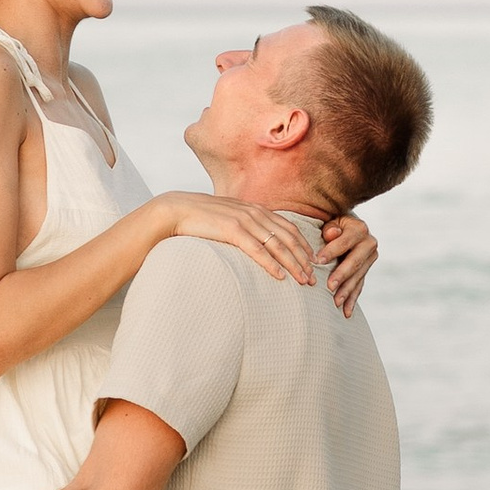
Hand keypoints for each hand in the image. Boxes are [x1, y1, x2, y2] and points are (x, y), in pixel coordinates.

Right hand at [163, 194, 316, 284]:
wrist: (176, 211)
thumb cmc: (200, 218)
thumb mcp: (229, 217)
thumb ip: (245, 225)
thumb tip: (256, 240)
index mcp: (255, 209)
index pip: (288, 227)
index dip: (304, 245)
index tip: (312, 261)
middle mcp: (254, 213)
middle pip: (288, 238)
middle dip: (304, 259)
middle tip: (314, 277)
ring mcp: (244, 221)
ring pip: (277, 245)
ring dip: (293, 264)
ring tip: (303, 280)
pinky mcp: (232, 231)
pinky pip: (257, 250)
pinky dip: (271, 264)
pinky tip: (280, 276)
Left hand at [319, 211, 377, 316]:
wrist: (346, 228)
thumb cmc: (331, 224)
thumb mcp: (330, 221)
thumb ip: (331, 227)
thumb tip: (332, 233)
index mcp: (359, 228)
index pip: (345, 241)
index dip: (331, 251)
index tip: (318, 261)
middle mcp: (369, 243)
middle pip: (354, 262)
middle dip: (342, 275)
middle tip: (329, 287)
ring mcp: (370, 259)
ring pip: (358, 277)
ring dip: (346, 291)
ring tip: (335, 303)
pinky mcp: (366, 271)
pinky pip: (359, 286)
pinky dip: (352, 300)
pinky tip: (346, 313)